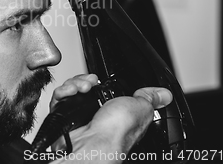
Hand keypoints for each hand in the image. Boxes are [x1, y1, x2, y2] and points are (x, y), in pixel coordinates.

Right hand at [50, 86, 172, 162]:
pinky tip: (71, 93)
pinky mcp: (64, 117)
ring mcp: (79, 116)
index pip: (103, 89)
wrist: (92, 144)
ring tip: (81, 88)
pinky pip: (59, 98)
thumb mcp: (140, 108)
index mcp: (114, 113)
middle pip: (85, 87)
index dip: (100, 81)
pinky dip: (63, 92)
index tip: (100, 79)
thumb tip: (164, 94)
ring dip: (75, 84)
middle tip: (91, 83)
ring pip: (72, 90)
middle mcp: (95, 114)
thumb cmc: (115, 133)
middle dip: (85, 80)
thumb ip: (149, 98)